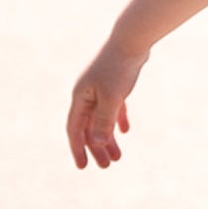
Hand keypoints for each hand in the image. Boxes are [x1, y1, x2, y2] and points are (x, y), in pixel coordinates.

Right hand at [67, 41, 146, 168]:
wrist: (132, 41)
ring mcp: (99, 89)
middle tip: (106, 166)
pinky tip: (124, 132)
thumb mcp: (112, 98)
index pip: (75, 129)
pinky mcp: (114, 84)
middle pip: (88, 127)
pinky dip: (117, 120)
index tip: (83, 167)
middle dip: (96, 148)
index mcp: (80, 97)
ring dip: (108, 138)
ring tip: (118, 157)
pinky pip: (113, 108)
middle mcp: (86, 94)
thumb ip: (104, 120)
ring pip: (101, 119)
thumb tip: (95, 143)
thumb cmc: (119, 69)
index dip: (77, 149)